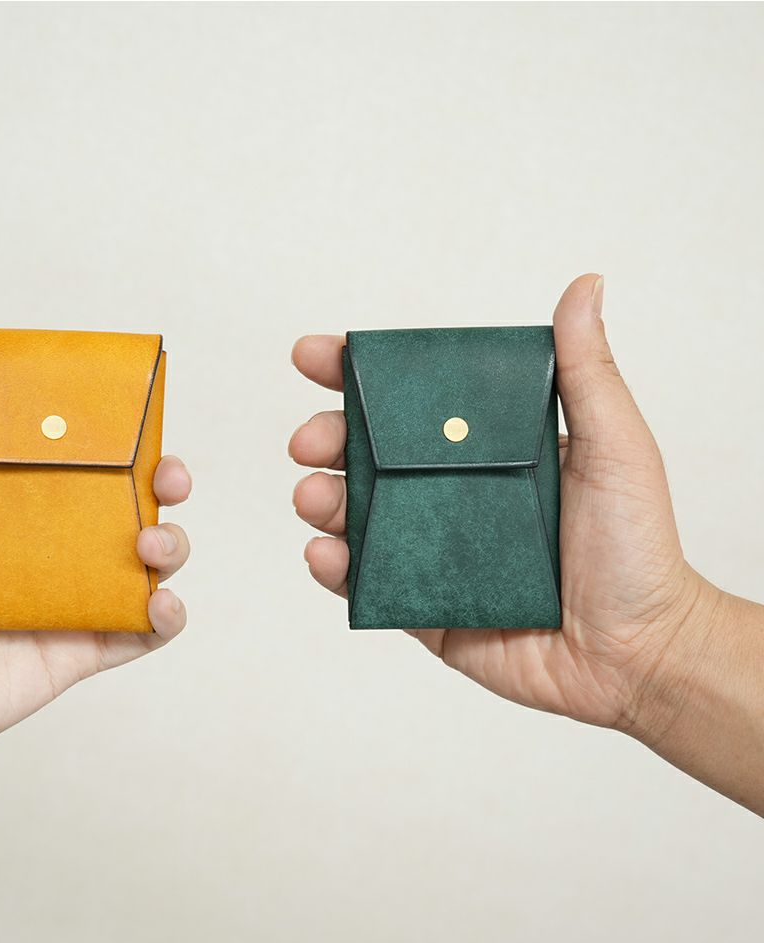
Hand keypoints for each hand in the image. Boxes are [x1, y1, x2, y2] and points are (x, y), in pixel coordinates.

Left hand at [0, 351, 190, 785]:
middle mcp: (55, 553)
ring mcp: (73, 602)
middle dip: (167, 488)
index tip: (140, 422)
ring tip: (152, 545)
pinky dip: (168, 618)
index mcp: (21, 511)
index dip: (123, 443)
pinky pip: (143, 634)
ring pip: (151, 567)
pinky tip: (160, 603)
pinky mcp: (81, 652)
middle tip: (168, 478)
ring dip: (173, 546)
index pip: (87, 467)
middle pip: (133, 509)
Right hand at [289, 274, 719, 734]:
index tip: (315, 355)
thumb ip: (587, 372)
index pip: (411, 404)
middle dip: (325, 441)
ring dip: (320, 501)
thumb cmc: (635, 546)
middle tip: (308, 441)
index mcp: (483, 450)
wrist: (638, 653)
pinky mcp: (424, 607)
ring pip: (355, 518)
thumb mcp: (614, 447)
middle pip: (367, 457)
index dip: (356, 376)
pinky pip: (366, 584)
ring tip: (311, 497)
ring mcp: (431, 552)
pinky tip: (324, 554)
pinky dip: (335, 568)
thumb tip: (585, 285)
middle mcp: (450, 495)